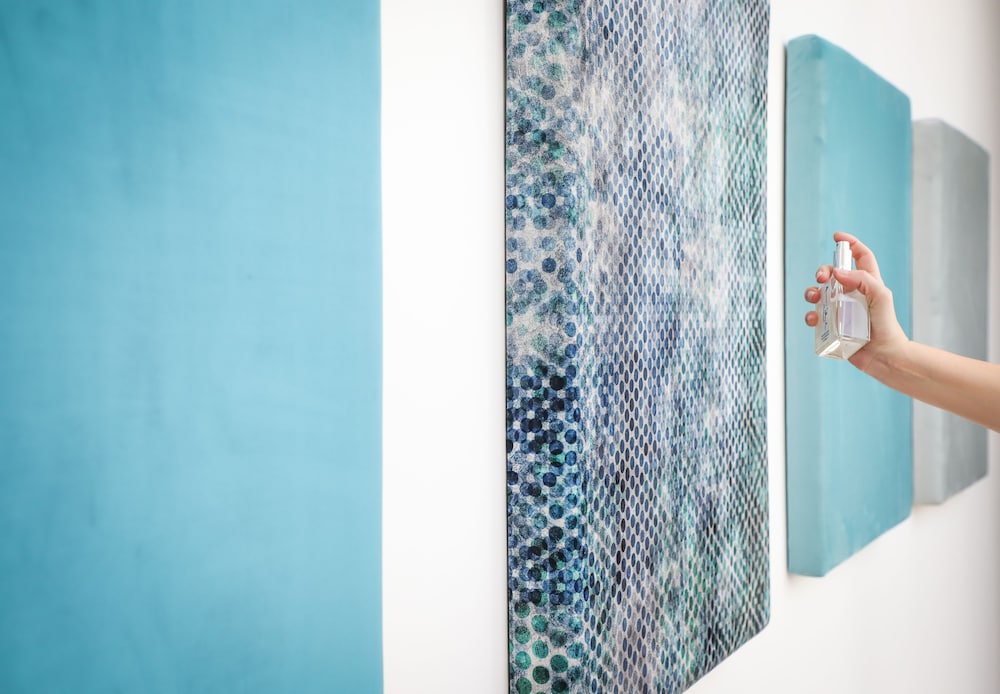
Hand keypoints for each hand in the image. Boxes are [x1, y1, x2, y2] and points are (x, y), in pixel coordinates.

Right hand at [803, 231, 907, 372]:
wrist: (884, 356)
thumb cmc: (887, 326)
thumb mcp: (881, 296)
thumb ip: (863, 279)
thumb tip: (837, 273)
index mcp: (867, 283)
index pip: (860, 257)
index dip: (850, 244)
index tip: (837, 237)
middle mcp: (852, 294)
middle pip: (833, 274)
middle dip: (823, 271)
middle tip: (822, 278)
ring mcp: (841, 310)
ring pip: (819, 294)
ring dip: (811, 292)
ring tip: (814, 298)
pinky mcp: (832, 326)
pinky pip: (815, 317)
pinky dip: (810, 315)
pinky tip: (814, 319)